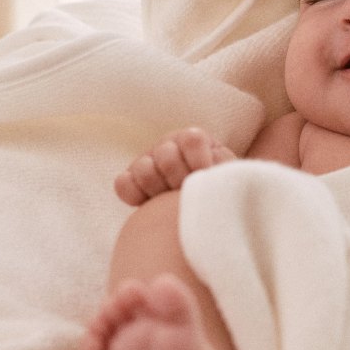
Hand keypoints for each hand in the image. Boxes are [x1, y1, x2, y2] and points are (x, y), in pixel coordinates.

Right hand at [114, 128, 235, 205]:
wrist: (204, 209)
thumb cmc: (219, 191)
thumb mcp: (227, 174)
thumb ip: (221, 165)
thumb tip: (213, 172)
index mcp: (193, 140)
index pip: (192, 140)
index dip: (199, 162)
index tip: (206, 177)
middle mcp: (168, 145)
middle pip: (166, 156)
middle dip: (179, 179)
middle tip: (187, 192)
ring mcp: (147, 161)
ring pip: (144, 169)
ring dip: (159, 188)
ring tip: (170, 199)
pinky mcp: (130, 181)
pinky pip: (123, 184)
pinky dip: (134, 193)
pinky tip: (148, 202)